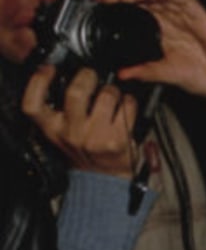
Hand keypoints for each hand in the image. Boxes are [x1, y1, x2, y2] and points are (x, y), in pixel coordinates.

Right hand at [22, 62, 139, 175]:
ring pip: (106, 95)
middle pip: (76, 92)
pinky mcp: (117, 140)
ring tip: (111, 96)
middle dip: (87, 76)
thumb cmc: (86, 152)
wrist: (106, 180)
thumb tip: (65, 74)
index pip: (33, 104)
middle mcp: (71, 134)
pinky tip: (125, 108)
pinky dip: (129, 102)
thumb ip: (58, 110)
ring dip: (112, 90)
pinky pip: (127, 106)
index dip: (38, 81)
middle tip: (91, 76)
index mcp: (52, 130)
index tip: (49, 69)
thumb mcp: (62, 134)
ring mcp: (95, 138)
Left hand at [101, 0, 205, 130]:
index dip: (121, 3)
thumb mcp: (164, 73)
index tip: (102, 4)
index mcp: (165, 29)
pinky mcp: (200, 15)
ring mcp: (187, 15)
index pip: (139, 8)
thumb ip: (143, 71)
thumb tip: (122, 74)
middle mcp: (174, 19)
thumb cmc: (202, 76)